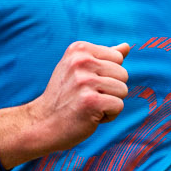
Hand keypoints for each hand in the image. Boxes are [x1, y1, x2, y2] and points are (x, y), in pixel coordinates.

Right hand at [0, 41, 128, 169]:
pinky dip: (108, 116)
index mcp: (79, 49)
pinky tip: (90, 116)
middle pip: (123, 74)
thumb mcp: (79, 70)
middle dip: (111, 90)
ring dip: (109, 104)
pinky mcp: (91, 101)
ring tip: (88, 106)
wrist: (43, 123)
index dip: (107, 76)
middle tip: (86, 98)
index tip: (86, 85)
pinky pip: (119, 106)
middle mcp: (81, 61)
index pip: (118, 58)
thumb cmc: (64, 97)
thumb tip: (127, 46)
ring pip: (123, 90)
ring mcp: (85, 81)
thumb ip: (103, 58)